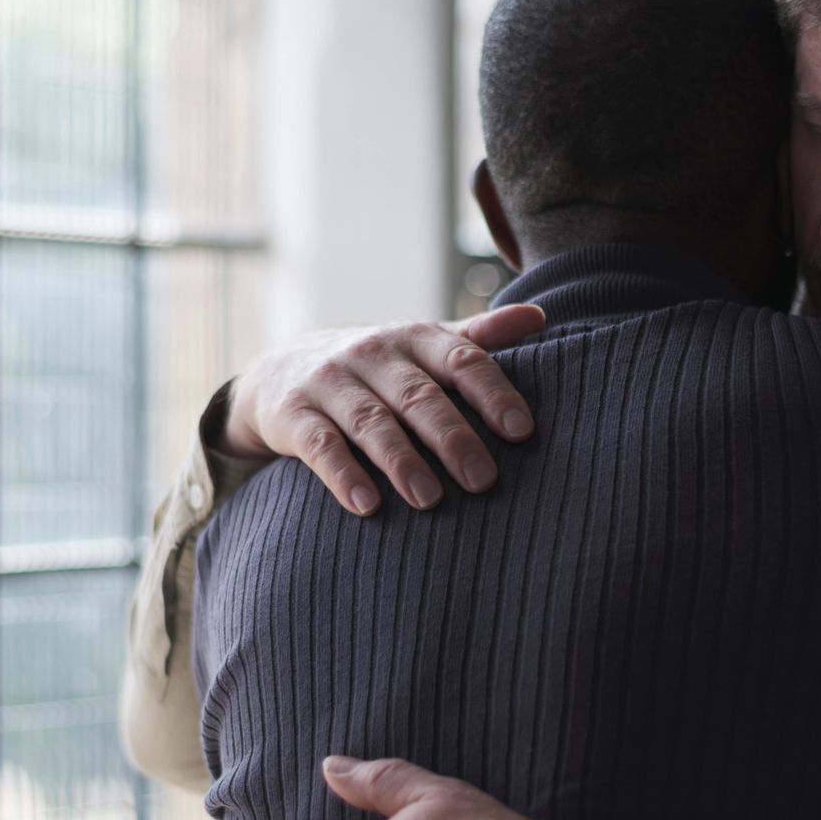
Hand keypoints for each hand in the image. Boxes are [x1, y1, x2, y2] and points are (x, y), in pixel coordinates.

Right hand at [225, 305, 545, 515]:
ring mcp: (329, 383)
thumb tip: (538, 315)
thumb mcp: (422, 347)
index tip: (522, 430)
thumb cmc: (376, 369)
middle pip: (418, 396)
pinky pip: (319, 445)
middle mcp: (371, 354)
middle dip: (452, 437)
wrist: (281, 370)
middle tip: (484, 480)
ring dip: (401, 461)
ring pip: (371, 422)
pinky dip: (342, 474)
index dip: (491, 393)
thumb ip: (477, 338)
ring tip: (429, 499)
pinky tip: (366, 504)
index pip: (459, 359)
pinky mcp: (292, 415)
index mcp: (413, 339)